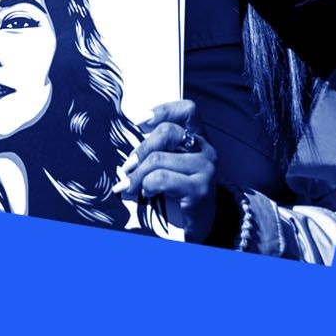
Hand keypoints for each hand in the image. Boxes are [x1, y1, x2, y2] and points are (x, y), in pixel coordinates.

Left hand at [117, 99, 217, 241]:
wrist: (198, 226)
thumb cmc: (178, 192)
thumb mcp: (171, 166)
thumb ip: (158, 150)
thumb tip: (128, 147)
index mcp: (199, 139)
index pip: (188, 110)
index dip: (164, 110)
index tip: (142, 122)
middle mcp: (206, 150)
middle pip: (167, 132)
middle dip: (141, 149)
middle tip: (128, 166)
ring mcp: (206, 169)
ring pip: (159, 159)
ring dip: (137, 174)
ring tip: (129, 185)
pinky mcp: (200, 189)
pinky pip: (161, 179)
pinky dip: (147, 185)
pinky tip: (147, 193)